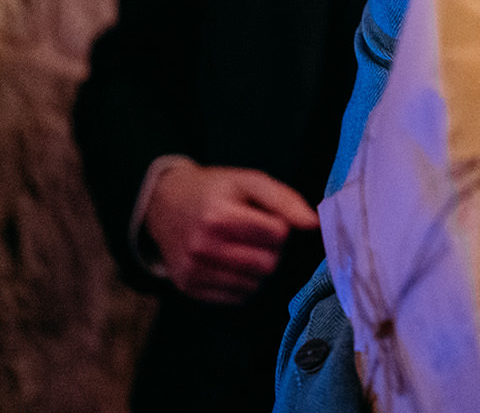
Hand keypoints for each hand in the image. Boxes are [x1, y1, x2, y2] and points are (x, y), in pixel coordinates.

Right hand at [142, 162, 320, 304]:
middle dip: (272, 251)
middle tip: (259, 237)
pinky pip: (236, 298)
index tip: (268, 219)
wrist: (165, 203)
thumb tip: (314, 224)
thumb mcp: (249, 181)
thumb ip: (284, 200)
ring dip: (259, 269)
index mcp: (218, 216)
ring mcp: (193, 271)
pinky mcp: (189, 287)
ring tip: (245, 248)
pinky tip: (233, 263)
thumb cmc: (214, 190)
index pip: (278, 235)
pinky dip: (243, 283)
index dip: (280, 227)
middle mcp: (202, 248)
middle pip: (267, 264)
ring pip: (254, 285)